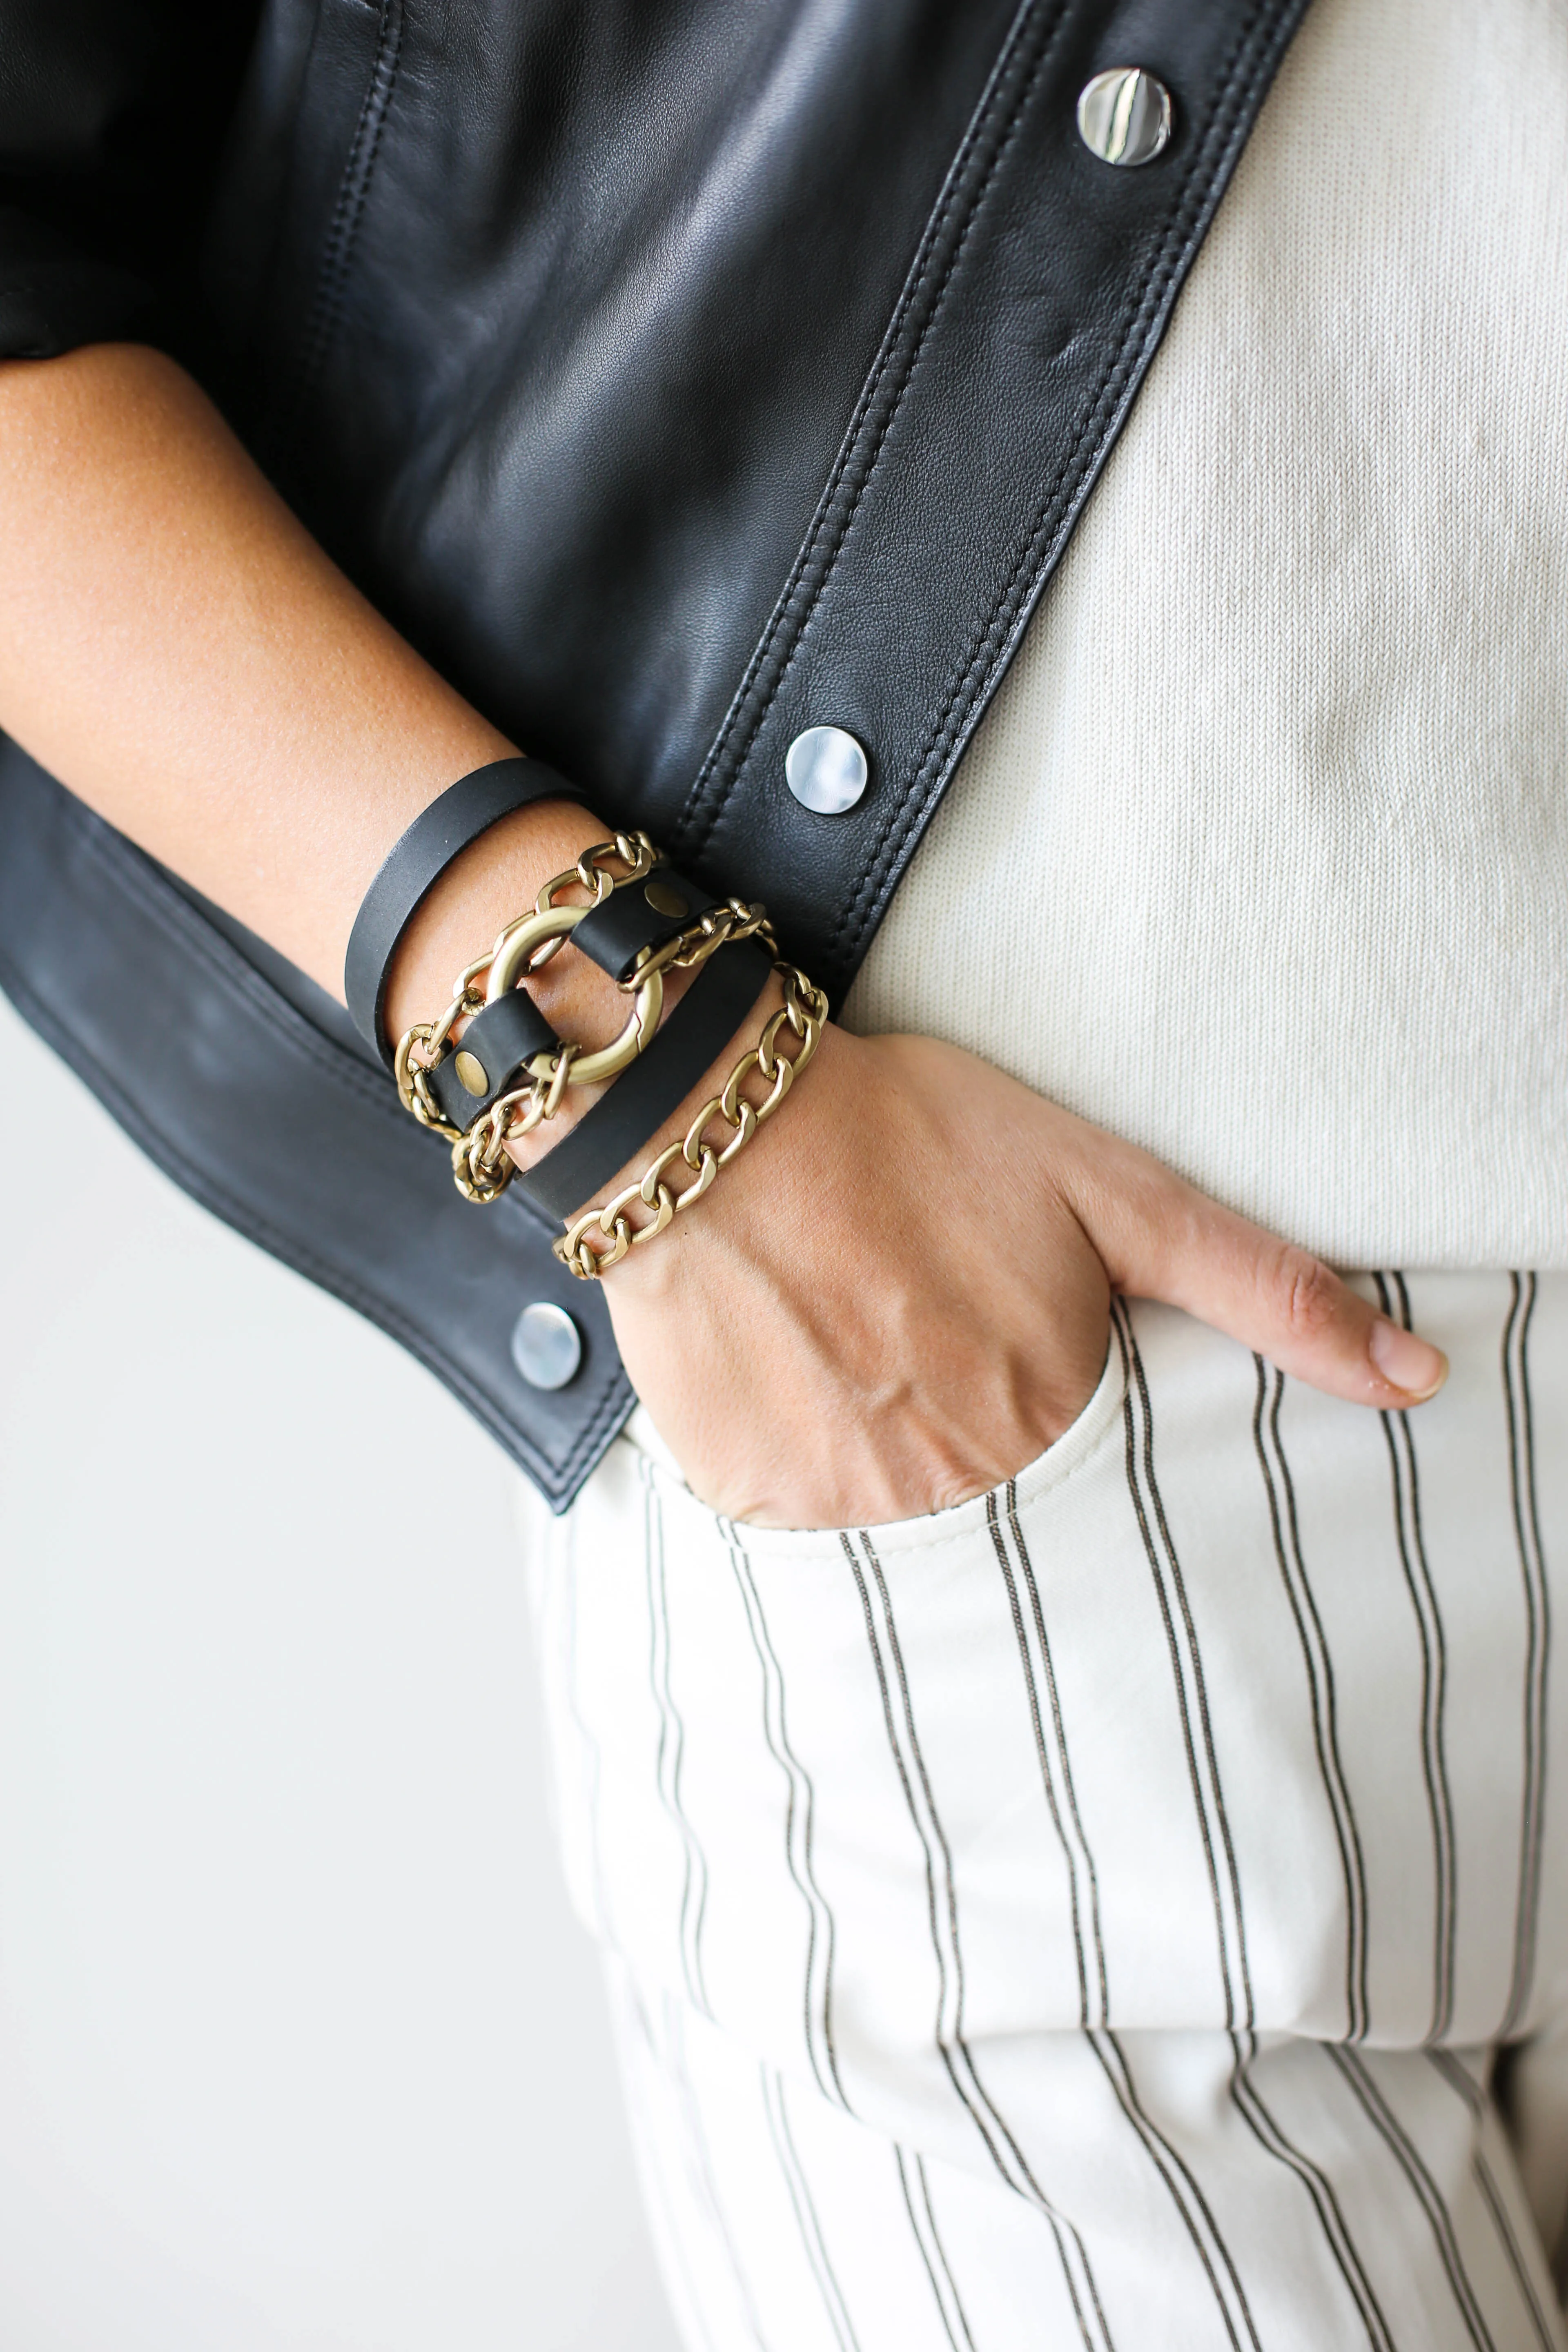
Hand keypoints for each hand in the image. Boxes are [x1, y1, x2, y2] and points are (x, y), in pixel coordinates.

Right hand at [593, 1024, 1448, 1529]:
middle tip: (926, 1335)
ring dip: (894, 1452)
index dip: (1062, 1419)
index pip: (1107, 1497)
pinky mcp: (750, 1500)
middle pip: (1005, 1513)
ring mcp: (843, 1509)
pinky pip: (806, 1521)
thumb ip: (1263, 1287)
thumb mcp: (1113, 1193)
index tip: (1015, 1356)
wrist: (715, 1126)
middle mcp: (951, 1490)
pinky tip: (800, 1368)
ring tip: (859, 1343)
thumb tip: (1416, 1378)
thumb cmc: (917, 1140)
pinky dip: (812, 1459)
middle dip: (977, 1432)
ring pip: (904, 1524)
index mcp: (1049, 1422)